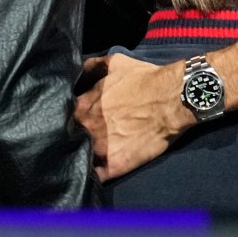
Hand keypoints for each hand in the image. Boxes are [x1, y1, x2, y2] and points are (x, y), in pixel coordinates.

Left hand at [75, 53, 193, 181]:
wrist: (172, 99)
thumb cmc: (143, 79)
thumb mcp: (114, 62)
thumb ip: (90, 67)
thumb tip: (76, 75)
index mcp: (82, 106)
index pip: (65, 116)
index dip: (70, 118)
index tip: (76, 118)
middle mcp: (86, 129)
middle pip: (71, 137)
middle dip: (76, 135)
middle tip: (86, 133)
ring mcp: (99, 149)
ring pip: (82, 157)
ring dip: (84, 154)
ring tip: (93, 151)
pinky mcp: (115, 166)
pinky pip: (98, 175)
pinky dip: (97, 173)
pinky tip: (101, 167)